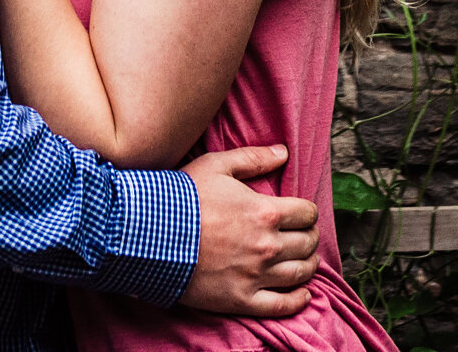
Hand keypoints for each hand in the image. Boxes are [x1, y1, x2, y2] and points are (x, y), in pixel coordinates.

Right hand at [179, 145, 320, 318]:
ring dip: (308, 265)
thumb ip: (253, 158)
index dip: (307, 212)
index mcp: (265, 212)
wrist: (149, 233)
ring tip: (304, 260)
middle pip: (307, 243)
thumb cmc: (181, 197)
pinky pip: (281, 305)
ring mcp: (255, 275)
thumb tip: (283, 152)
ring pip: (300, 273)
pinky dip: (298, 300)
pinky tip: (302, 294)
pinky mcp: (241, 299)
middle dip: (309, 237)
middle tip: (303, 235)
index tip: (301, 214)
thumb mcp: (216, 165)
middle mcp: (267, 245)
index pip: (306, 214)